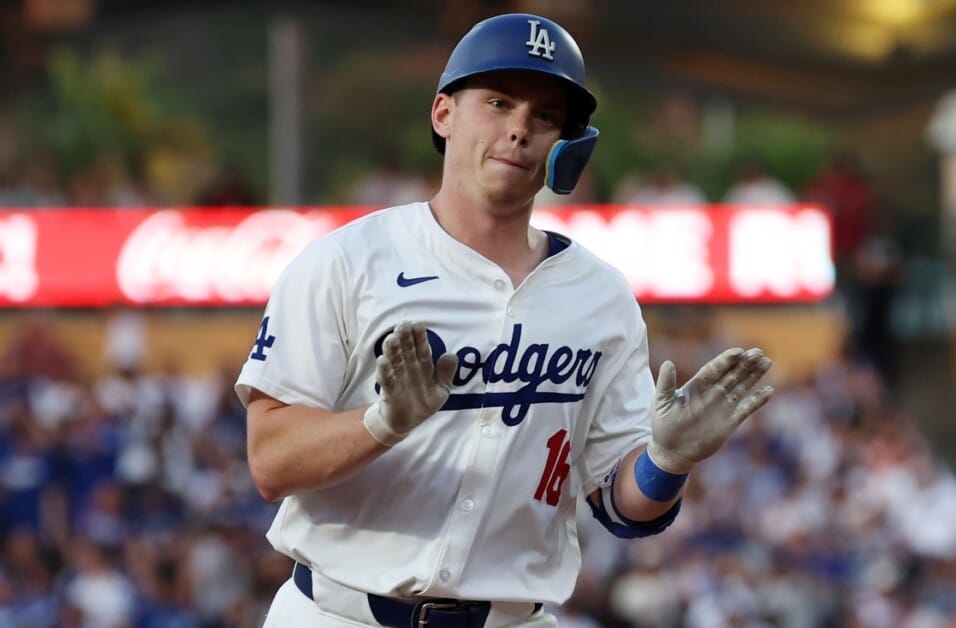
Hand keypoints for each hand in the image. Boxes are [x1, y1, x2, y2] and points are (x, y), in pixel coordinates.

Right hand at [363, 322, 458, 445]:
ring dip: (392, 350)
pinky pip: (386, 379)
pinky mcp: (389, 391)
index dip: (419, 336)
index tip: (417, 324)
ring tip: (391, 338)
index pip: (422, 347)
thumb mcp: (442, 389)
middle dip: (404, 337)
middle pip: (406, 349)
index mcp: (423, 365)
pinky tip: (382, 360)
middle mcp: (409, 367)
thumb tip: (452, 356)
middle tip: (402, 325)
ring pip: (394, 360)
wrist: (408, 422)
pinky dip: (384, 370)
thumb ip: (446, 374)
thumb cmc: (424, 401)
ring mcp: (398, 377)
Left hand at [647, 347, 773, 472]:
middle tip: (758, 352)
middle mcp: (712, 393)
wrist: (672, 451)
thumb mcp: (661, 403)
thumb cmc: (663, 425)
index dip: (726, 359)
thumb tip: (668, 363)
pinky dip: (758, 400)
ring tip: (766, 361)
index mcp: (696, 386)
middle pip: (732, 374)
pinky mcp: (730, 422)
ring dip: (754, 375)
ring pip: (742, 386)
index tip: (738, 351)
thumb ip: (666, 383)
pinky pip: (747, 408)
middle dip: (745, 362)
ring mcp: (722, 406)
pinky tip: (769, 390)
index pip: (714, 368)